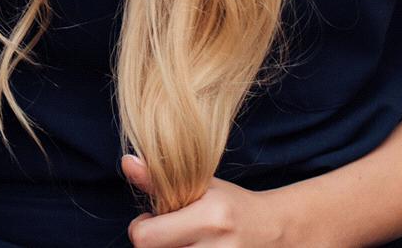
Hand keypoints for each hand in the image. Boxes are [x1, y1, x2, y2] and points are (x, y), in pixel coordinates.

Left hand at [124, 154, 293, 247]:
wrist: (274, 231)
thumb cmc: (231, 205)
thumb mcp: (200, 185)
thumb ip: (159, 179)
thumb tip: (127, 163)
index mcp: (210, 218)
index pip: (145, 238)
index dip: (141, 229)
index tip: (152, 220)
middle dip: (155, 245)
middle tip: (169, 233)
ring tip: (183, 241)